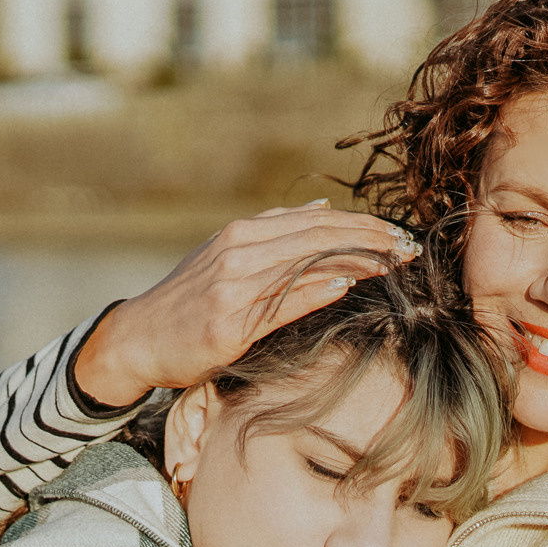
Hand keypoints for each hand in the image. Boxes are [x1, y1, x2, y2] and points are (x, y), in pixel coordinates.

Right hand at [73, 200, 417, 407]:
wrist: (137, 338)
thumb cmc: (188, 302)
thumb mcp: (225, 255)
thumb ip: (272, 233)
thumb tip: (322, 208)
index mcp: (242, 233)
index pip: (315, 220)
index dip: (361, 224)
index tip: (397, 233)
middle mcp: (239, 251)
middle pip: (318, 235)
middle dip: (369, 239)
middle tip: (409, 247)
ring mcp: (232, 285)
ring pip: (305, 262)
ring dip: (355, 260)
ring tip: (394, 263)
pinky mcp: (229, 321)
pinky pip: (281, 300)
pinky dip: (315, 289)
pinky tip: (346, 285)